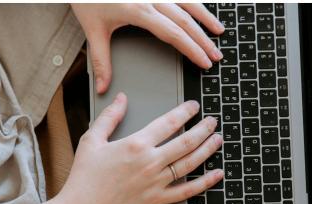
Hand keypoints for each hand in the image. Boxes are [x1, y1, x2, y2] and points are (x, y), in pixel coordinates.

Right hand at [53, 93, 222, 203]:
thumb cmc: (83, 179)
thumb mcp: (91, 141)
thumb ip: (109, 117)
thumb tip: (121, 98)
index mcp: (135, 144)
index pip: (168, 122)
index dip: (185, 112)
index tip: (194, 107)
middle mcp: (150, 162)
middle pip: (185, 141)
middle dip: (203, 129)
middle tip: (213, 121)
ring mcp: (156, 183)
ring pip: (190, 163)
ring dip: (207, 150)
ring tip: (218, 140)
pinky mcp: (157, 202)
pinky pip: (186, 191)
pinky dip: (204, 183)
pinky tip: (216, 174)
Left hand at [71, 3, 223, 92]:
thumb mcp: (92, 29)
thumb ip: (101, 61)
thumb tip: (103, 88)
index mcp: (139, 10)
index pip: (174, 33)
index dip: (192, 49)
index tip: (204, 61)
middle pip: (186, 20)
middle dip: (204, 39)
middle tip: (216, 55)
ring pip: (188, 1)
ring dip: (205, 17)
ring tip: (219, 31)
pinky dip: (194, 2)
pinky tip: (202, 10)